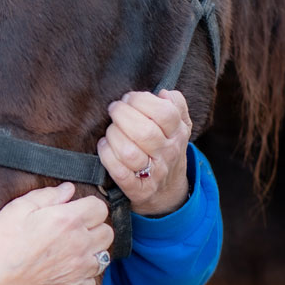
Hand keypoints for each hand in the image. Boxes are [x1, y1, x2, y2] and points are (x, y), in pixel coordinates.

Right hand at [0, 183, 112, 284]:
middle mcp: (81, 245)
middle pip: (107, 231)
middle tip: (74, 229)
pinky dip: (84, 274)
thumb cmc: (2, 243)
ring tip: (72, 249)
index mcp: (69, 220)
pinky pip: (93, 280)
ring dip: (92, 250)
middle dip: (94, 227)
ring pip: (104, 255)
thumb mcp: (19, 207)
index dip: (88, 206)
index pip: (100, 207)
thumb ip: (48, 195)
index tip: (76, 210)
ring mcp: (81, 270)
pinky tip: (67, 269)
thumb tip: (68, 190)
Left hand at [97, 89, 191, 217]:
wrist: (167, 191)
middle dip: (122, 115)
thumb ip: (176, 104)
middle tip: (114, 109)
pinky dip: (107, 156)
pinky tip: (104, 146)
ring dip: (113, 135)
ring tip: (110, 130)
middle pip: (144, 132)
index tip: (129, 98)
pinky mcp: (138, 190)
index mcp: (178, 133)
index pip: (165, 113)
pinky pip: (119, 172)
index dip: (142, 100)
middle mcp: (168, 153)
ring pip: (129, 152)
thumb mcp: (180, 125)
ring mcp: (153, 173)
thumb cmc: (166, 149)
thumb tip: (163, 93)